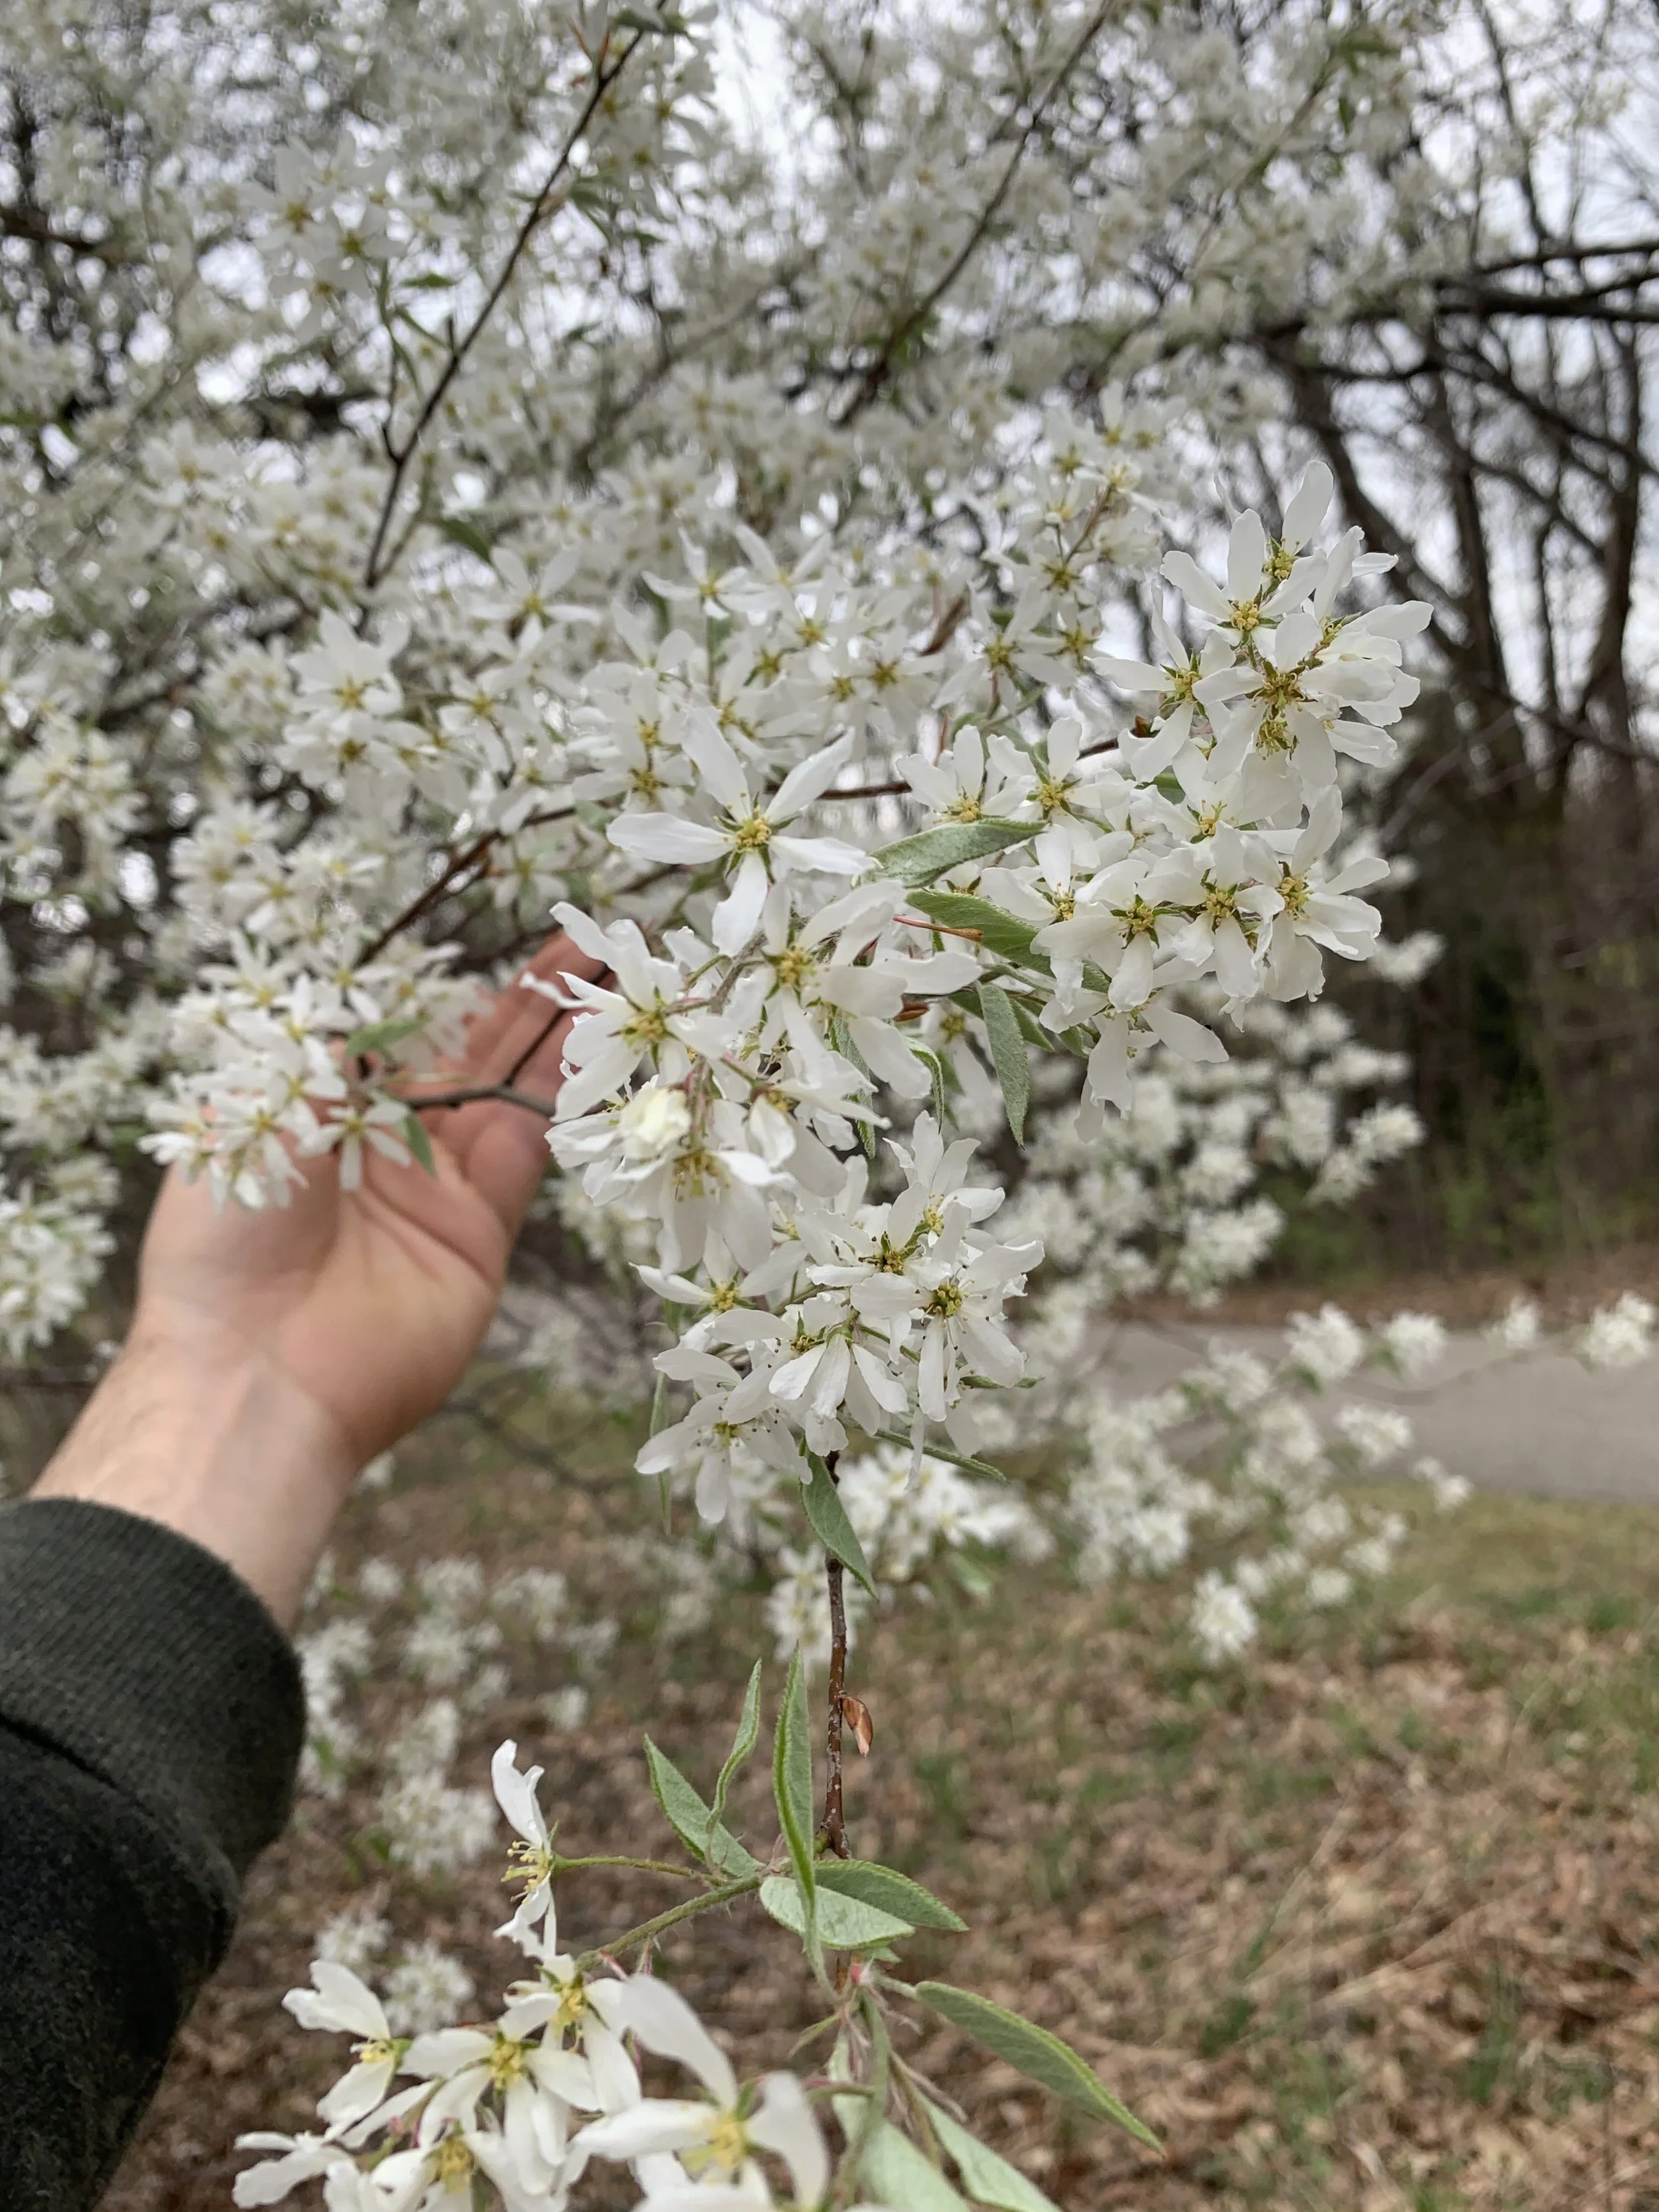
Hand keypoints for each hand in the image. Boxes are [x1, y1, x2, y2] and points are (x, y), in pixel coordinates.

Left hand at [34, 931, 603, 1621]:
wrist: (253, 1370)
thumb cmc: (227, 1235)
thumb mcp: (259, 1108)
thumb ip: (331, 1043)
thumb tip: (376, 985)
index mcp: (319, 1109)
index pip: (398, 1027)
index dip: (447, 978)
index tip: (492, 924)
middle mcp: (384, 1145)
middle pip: (468, 1051)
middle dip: (525, 994)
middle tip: (585, 937)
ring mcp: (437, 1190)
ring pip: (510, 1089)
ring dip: (559, 1030)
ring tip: (607, 967)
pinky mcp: (481, 1233)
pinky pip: (530, 1147)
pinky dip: (563, 1092)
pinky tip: (595, 1037)